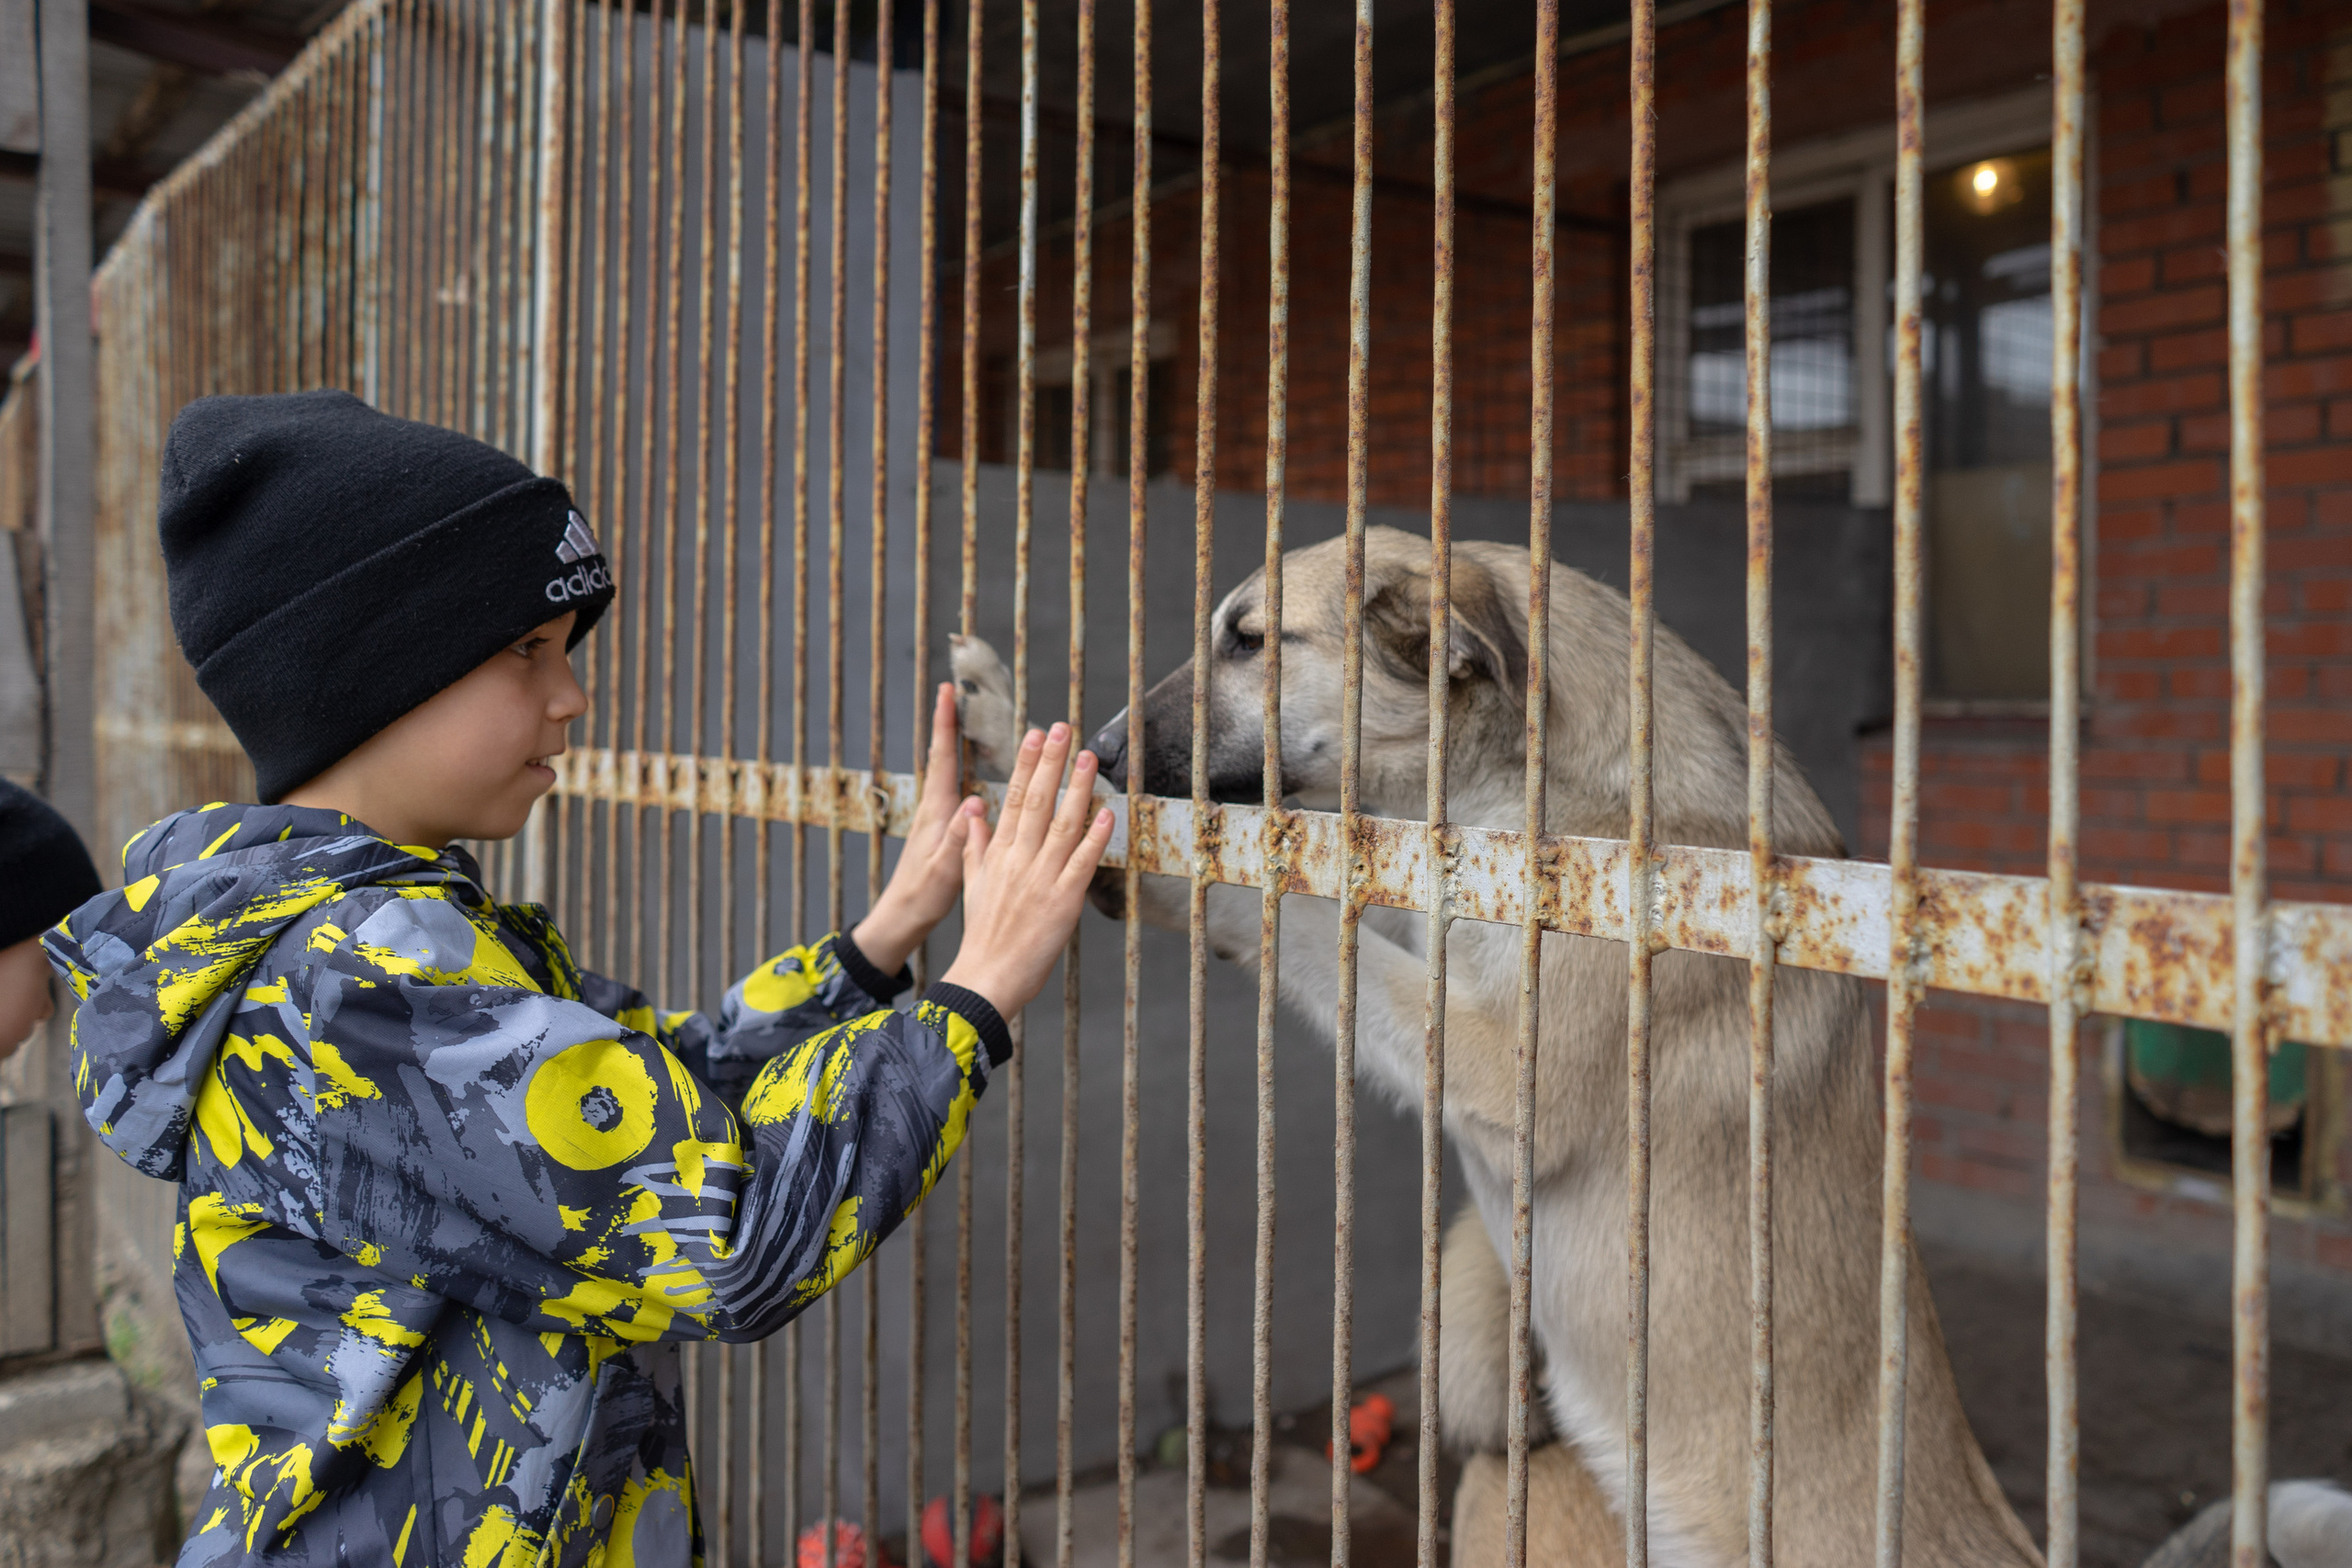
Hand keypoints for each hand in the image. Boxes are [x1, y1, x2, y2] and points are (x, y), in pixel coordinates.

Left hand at [849, 684, 972, 974]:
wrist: (902, 915)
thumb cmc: (921, 895)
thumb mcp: (944, 869)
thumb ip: (958, 837)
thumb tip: (972, 802)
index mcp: (937, 812)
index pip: (942, 757)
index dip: (944, 724)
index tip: (946, 692)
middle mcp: (934, 807)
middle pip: (941, 754)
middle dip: (947, 722)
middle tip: (952, 691)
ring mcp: (935, 816)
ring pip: (945, 768)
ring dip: (952, 741)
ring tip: (962, 717)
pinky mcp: (939, 827)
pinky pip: (950, 786)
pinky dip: (957, 767)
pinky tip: (968, 768)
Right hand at [938, 723, 1113, 1020]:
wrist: (986, 977)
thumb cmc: (983, 933)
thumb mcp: (972, 883)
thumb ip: (975, 845)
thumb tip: (973, 810)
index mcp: (999, 853)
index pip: (1014, 798)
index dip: (1028, 764)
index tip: (1037, 734)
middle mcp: (1019, 859)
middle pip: (1038, 801)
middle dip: (1052, 762)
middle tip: (1064, 727)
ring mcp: (1041, 879)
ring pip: (1062, 825)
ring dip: (1078, 789)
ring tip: (1089, 757)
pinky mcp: (1062, 901)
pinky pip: (1082, 863)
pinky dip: (1095, 837)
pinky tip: (1107, 813)